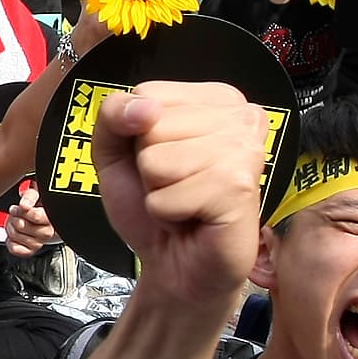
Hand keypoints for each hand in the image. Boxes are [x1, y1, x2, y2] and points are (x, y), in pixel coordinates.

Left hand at [4, 183, 60, 256]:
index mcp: (51, 217)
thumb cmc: (38, 207)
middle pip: (21, 225)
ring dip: (10, 228)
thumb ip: (30, 196)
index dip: (21, 210)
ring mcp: (39, 243)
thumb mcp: (35, 194)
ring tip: (16, 223)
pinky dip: (10, 242)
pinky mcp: (30, 251)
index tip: (20, 206)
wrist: (42, 221)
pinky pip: (14, 248)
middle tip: (16, 214)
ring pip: (15, 236)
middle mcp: (47, 232)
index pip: (35, 216)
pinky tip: (15, 235)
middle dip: (14, 217)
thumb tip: (25, 205)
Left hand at [92, 80, 268, 308]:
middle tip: (176, 185)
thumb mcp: (117, 151)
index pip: (147, 93)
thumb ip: (113, 114)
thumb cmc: (154, 206)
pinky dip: (167, 213)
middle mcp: (239, 116)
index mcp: (216, 98)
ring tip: (185, 201)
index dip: (137, 135)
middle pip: (152, 124)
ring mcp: (244, 150)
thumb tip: (143, 108)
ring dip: (158, 192)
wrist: (177, 265)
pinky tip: (194, 217)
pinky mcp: (238, 187)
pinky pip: (168, 195)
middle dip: (148, 165)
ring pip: (157, 160)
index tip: (165, 159)